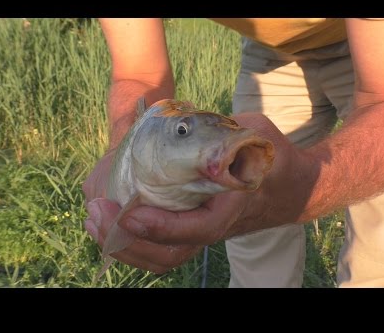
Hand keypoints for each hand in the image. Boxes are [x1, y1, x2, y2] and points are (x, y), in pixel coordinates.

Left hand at [84, 113, 302, 273]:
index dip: (161, 226)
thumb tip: (189, 128)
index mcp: (233, 207)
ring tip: (92, 219)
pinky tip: (107, 221)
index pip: (197, 230)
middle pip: (170, 253)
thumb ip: (228, 129)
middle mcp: (214, 227)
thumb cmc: (274, 159)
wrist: (290, 187)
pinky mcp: (190, 226)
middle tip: (95, 214)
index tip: (128, 210)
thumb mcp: (257, 134)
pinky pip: (158, 245)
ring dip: (123, 243)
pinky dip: (130, 240)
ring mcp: (200, 230)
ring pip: (160, 255)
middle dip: (129, 240)